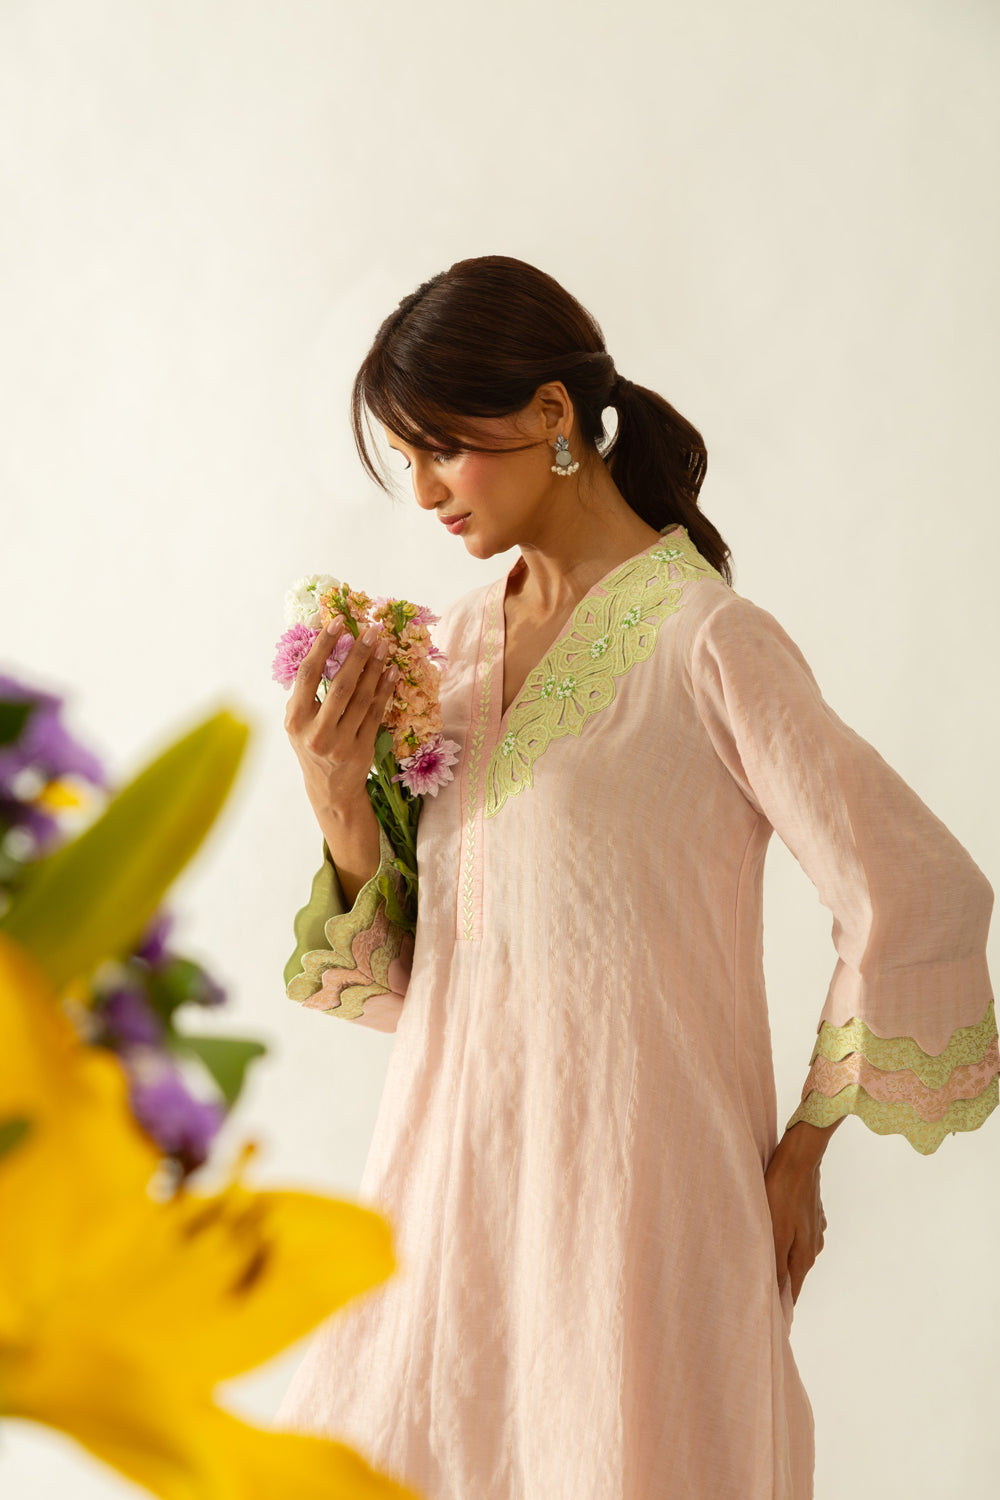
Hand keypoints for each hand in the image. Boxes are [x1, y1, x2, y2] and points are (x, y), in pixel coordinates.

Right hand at [284, 619, 397, 820]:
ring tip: (383, 646)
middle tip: (371, 630)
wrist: (330, 789)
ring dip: (375, 668)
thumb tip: (324, 646)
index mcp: (295, 720)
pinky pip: (376, 713)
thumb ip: (307, 692)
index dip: (323, 646)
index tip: (338, 622)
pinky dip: (384, 690)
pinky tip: (390, 673)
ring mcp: (340, 743)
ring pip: (362, 698)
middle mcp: (316, 733)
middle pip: (341, 685)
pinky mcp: (362, 750)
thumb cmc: (313, 744)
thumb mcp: (300, 722)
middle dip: (358, 654)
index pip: (308, 674)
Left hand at [763, 1125, 831, 1304]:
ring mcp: (814, 1228)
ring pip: (795, 1252)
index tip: (773, 1321)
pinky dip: (786, 1239)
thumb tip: (778, 1292)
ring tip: (762, 1262)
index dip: (782, 1306)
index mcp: (804, 1255)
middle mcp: (813, 1246)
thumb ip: (777, 1262)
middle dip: (779, 1283)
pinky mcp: (811, 1213)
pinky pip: (797, 1234)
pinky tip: (774, 1232)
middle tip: (758, 1292)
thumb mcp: (775, 1230)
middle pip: (794, 1272)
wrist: (800, 1158)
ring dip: (781, 1259)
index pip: (792, 1290)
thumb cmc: (782, 1193)